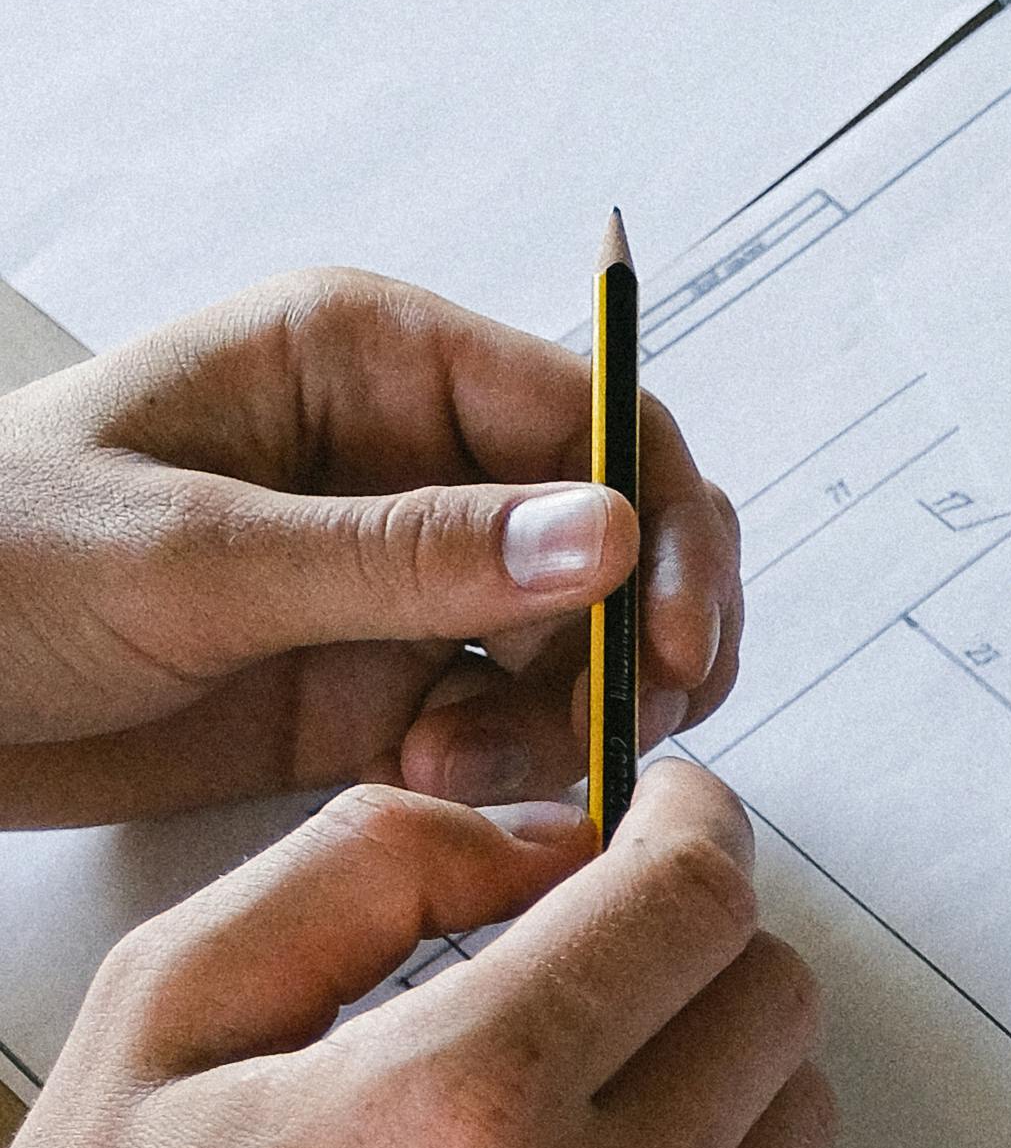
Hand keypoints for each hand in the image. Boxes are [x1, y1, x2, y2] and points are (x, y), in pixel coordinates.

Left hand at [0, 267, 742, 829]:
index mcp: (368, 361)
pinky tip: (427, 787)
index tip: (678, 637)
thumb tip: (605, 537)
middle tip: (622, 733)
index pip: (592, 412)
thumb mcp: (195, 553)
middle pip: (616, 534)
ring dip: (558, 719)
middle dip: (636, 637)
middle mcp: (407, 462)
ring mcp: (398, 582)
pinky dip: (506, 772)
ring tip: (449, 769)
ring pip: (575, 645)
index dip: (662, 520)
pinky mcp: (375, 688)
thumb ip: (404, 556)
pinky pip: (505, 726)